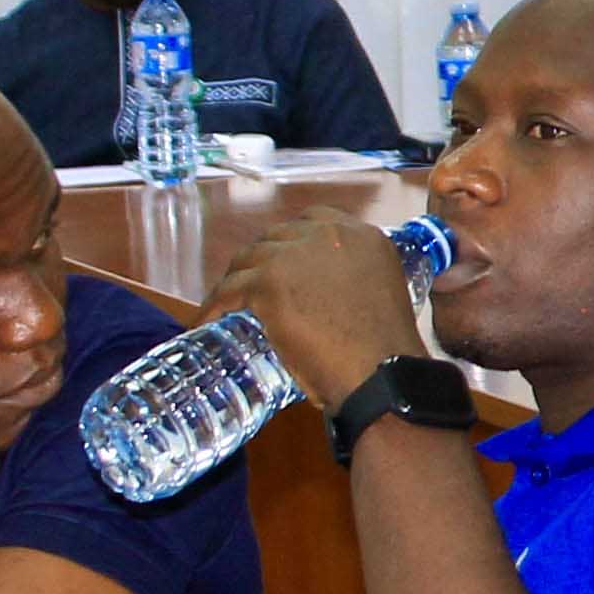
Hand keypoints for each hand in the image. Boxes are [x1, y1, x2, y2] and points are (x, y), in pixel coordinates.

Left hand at [220, 214, 426, 411]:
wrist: (381, 372)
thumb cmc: (386, 354)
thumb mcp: (379, 297)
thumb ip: (353, 283)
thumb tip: (326, 299)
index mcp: (362, 237)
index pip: (316, 220)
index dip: (294, 240)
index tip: (285, 260)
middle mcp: (328, 235)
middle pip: (277, 235)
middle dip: (262, 259)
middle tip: (252, 286)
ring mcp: (295, 255)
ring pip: (249, 258)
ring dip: (237, 279)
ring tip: (226, 301)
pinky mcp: (269, 281)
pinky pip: (228, 290)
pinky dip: (214, 305)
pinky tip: (207, 319)